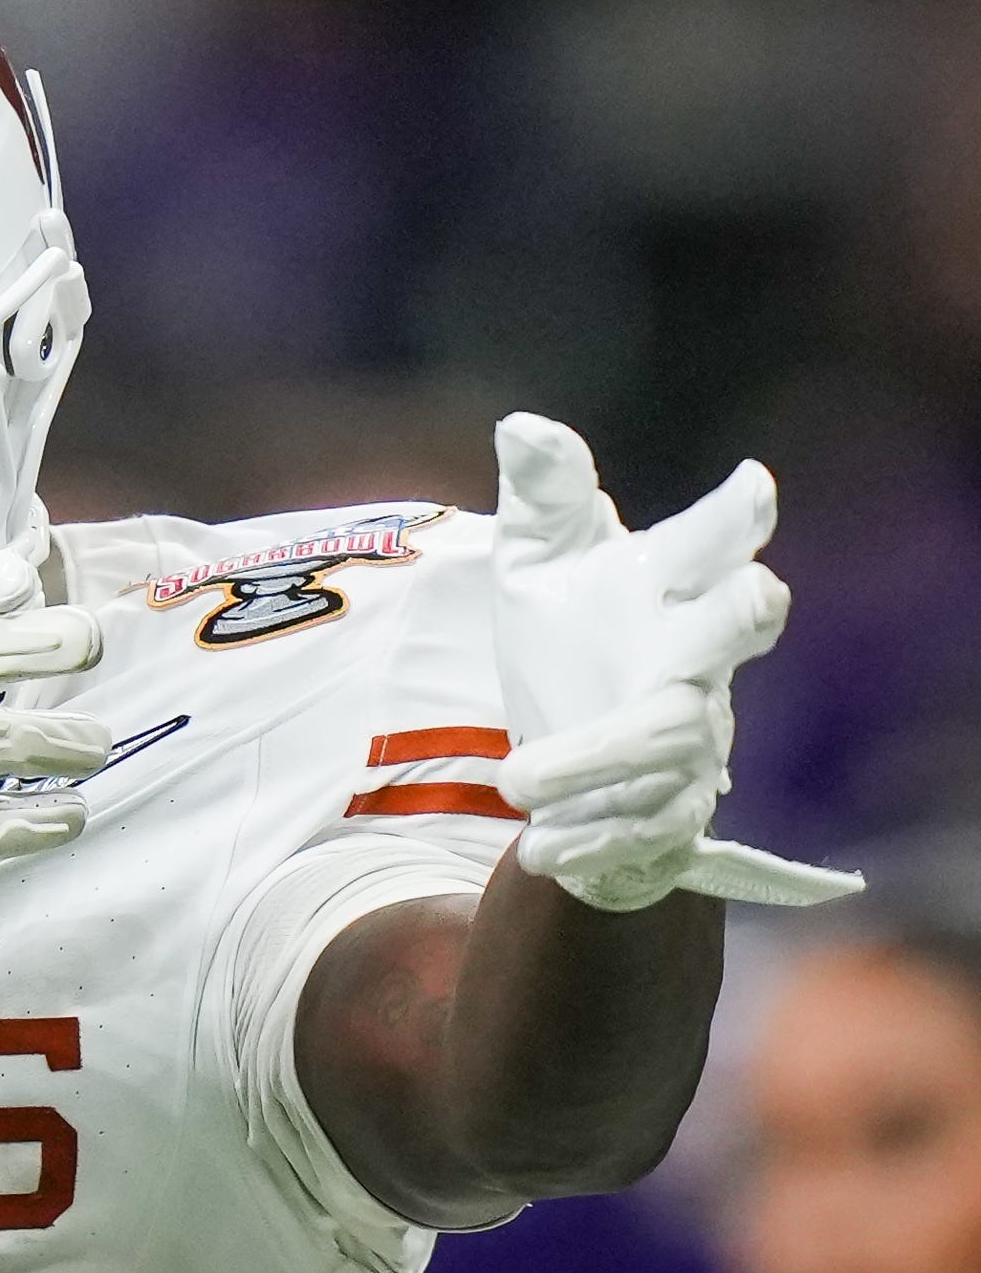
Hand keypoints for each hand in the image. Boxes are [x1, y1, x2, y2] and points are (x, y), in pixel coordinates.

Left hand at [489, 413, 860, 910]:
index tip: (751, 485)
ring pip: (667, 742)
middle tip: (757, 594)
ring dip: (592, 760)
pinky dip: (587, 835)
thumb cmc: (568, 630)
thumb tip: (520, 425)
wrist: (563, 741)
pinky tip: (537, 846)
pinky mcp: (671, 808)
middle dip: (743, 614)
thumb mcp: (537, 562)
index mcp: (670, 586)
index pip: (712, 543)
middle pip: (737, 631)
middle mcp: (695, 656)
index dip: (734, 516)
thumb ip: (543, 497)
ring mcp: (692, 735)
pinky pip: (642, 826)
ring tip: (515, 781)